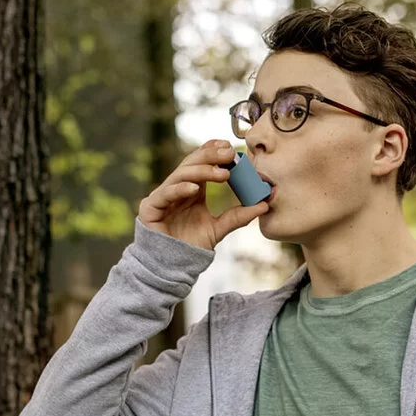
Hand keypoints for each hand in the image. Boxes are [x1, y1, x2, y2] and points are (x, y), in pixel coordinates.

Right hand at [137, 139, 269, 250]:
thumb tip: (264, 204)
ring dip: (202, 170)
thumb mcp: (219, 228)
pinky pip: (165, 193)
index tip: (231, 148)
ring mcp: (162, 196)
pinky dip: (180, 189)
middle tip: (230, 154)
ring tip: (223, 173)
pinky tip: (195, 188)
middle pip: (192, 163)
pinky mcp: (151, 208)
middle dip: (211, 156)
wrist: (171, 267)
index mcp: (191, 189)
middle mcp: (177, 188)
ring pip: (181, 174)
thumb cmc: (192, 246)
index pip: (201, 163)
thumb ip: (238, 216)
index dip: (213, 152)